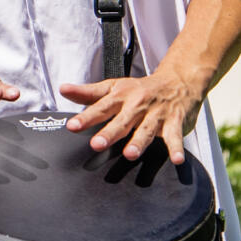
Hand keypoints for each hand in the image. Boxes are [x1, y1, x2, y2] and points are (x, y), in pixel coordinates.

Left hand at [59, 61, 205, 164]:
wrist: (178, 80)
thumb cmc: (140, 88)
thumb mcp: (114, 87)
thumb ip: (88, 93)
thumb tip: (63, 90)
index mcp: (120, 96)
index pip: (100, 107)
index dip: (86, 117)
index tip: (72, 126)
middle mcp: (137, 105)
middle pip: (122, 121)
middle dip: (110, 132)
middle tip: (97, 144)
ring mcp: (156, 114)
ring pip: (146, 130)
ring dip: (139, 142)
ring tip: (130, 154)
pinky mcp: (174, 122)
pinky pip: (175, 136)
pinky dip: (177, 148)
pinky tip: (176, 159)